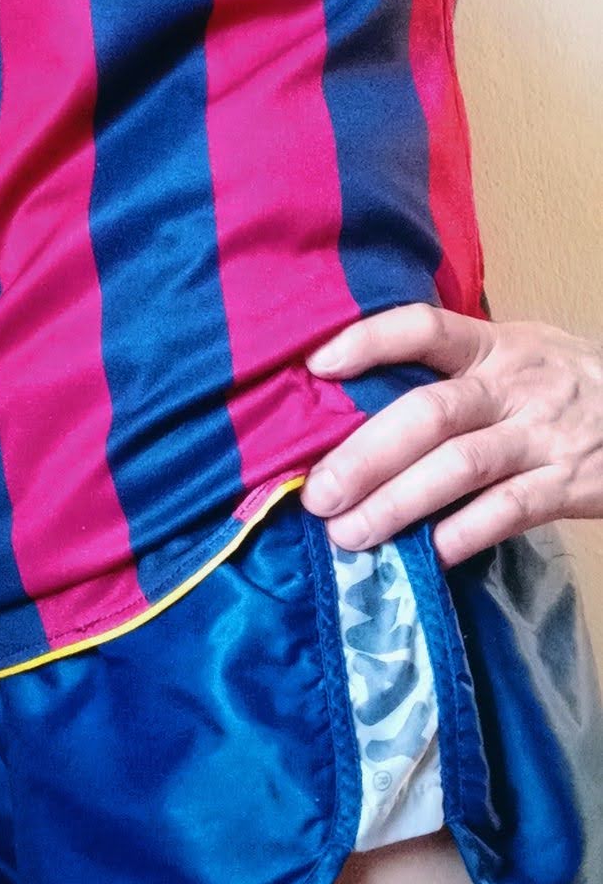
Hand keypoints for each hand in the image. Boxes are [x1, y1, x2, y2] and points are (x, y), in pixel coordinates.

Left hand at [300, 304, 602, 564]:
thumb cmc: (567, 384)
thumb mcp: (521, 352)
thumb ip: (457, 366)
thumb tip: (358, 392)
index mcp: (494, 346)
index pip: (424, 328)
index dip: (368, 342)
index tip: (316, 366)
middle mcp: (514, 386)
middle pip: (429, 413)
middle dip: (366, 455)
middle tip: (318, 493)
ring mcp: (541, 436)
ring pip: (460, 466)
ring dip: (397, 503)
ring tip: (349, 533)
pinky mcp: (568, 485)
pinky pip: (506, 512)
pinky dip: (460, 535)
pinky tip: (426, 554)